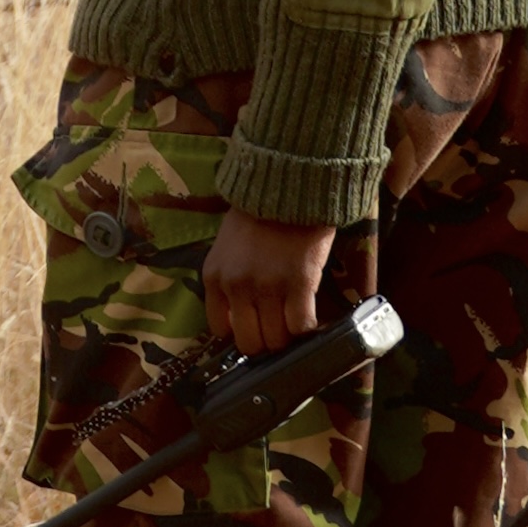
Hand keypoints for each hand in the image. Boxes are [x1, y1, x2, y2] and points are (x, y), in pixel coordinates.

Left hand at [203, 205, 334, 352]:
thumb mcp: (228, 246)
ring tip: (297, 320)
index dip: (242, 331)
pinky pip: (302, 327)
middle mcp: (236, 286)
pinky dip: (309, 329)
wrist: (289, 182)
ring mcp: (267, 286)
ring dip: (290, 337)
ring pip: (277, 341)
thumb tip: (241, 317)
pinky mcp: (298, 283)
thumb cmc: (260, 212)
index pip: (220, 330)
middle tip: (280, 327)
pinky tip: (313, 316)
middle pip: (250, 343)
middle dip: (267, 341)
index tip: (256, 325)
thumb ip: (230, 280)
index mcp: (214, 276)